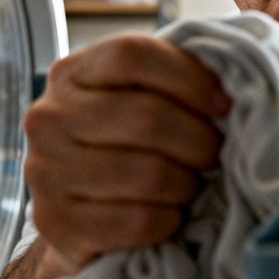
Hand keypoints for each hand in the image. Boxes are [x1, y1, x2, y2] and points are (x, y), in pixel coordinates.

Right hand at [23, 34, 230, 266]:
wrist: (78, 221)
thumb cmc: (121, 150)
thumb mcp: (137, 100)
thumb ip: (170, 80)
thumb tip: (231, 84)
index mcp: (71, 74)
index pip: (133, 55)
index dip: (189, 77)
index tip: (222, 103)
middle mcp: (48, 118)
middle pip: (148, 117)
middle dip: (198, 140)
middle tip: (212, 155)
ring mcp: (46, 171)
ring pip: (147, 174)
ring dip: (185, 184)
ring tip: (189, 185)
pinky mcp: (56, 222)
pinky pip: (137, 220)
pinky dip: (168, 220)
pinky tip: (169, 215)